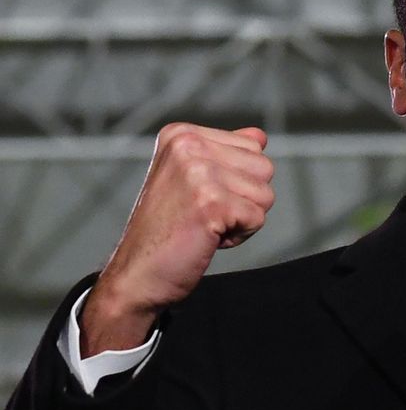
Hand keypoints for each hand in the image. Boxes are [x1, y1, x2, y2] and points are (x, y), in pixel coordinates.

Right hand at [81, 123, 274, 356]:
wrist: (136, 275)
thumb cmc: (166, 230)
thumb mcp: (193, 179)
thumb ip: (226, 153)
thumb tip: (259, 136)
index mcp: (182, 134)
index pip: (253, 146)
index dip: (237, 180)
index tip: (200, 196)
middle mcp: (188, 145)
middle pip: (264, 167)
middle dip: (245, 198)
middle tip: (204, 214)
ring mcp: (199, 173)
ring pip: (265, 194)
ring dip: (242, 218)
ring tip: (205, 225)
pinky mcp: (212, 203)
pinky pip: (258, 218)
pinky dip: (239, 236)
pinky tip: (207, 238)